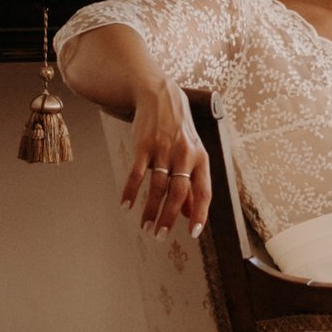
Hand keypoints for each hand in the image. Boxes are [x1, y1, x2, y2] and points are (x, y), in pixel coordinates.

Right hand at [123, 83, 208, 232]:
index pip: (204, 191)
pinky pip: (137, 174)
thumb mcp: (193, 153)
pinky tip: (126, 205)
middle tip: (160, 235)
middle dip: (169, 217)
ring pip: (158, 187)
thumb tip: (190, 214)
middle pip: (178, 193)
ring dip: (150, 210)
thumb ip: (192, 183)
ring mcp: (164, 150)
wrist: (161, 96)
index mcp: (201, 158)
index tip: (193, 233)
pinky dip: (131, 192)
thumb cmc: (179, 130)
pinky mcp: (144, 145)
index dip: (200, 213)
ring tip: (145, 226)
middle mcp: (185, 155)